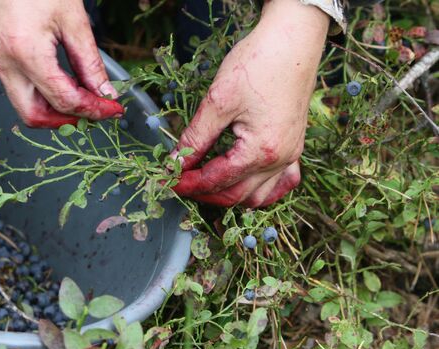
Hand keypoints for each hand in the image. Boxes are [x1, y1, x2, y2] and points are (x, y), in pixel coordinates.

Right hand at [0, 0, 122, 127]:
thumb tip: (104, 93)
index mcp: (25, 51)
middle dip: (67, 120)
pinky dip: (44, 96)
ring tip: (83, 100)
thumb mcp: (75, 22)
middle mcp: (4, 61)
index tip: (112, 109)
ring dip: (55, 111)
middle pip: (34, 115)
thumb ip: (90, 63)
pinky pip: (20, 90)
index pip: (63, 99)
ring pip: (25, 106)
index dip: (92, 110)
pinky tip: (65, 86)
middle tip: (94, 113)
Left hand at [172, 0, 328, 206]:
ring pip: (258, 196)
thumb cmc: (258, 64)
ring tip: (206, 184)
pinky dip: (261, 189)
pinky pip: (282, 182)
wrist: (292, 40)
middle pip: (235, 194)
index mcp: (260, 151)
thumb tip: (175, 162)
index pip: (216, 180)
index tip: (167, 179)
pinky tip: (246, 183)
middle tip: (180, 182)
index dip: (187, 183)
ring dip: (230, 195)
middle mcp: (280, 159)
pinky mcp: (294, 146)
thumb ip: (196, 137)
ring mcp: (290, 155)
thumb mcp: (218, 101)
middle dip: (204, 193)